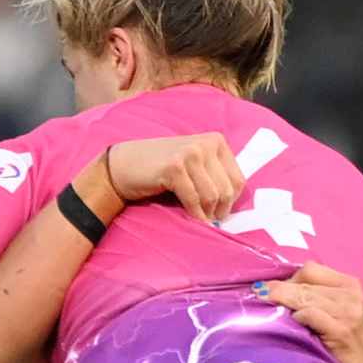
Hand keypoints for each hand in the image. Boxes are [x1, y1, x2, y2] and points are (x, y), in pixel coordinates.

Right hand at [93, 133, 246, 223]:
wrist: (124, 165)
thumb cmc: (160, 170)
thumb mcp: (195, 166)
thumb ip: (214, 176)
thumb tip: (231, 206)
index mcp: (216, 141)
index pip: (238, 180)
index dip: (231, 202)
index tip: (218, 212)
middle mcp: (206, 143)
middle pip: (227, 190)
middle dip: (219, 211)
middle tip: (208, 221)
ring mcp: (190, 153)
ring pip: (212, 197)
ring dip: (206, 215)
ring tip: (198, 220)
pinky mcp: (175, 167)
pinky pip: (194, 200)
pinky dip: (194, 215)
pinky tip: (190, 219)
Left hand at [256, 262, 362, 362]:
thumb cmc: (352, 346)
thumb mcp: (341, 313)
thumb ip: (319, 299)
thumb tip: (278, 291)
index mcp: (350, 285)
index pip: (311, 269)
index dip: (287, 278)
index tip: (270, 289)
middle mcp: (350, 293)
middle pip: (305, 279)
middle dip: (278, 288)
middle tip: (258, 296)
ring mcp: (347, 310)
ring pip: (304, 295)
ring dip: (281, 300)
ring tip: (265, 307)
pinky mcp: (341, 329)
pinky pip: (309, 314)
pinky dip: (296, 317)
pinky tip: (290, 324)